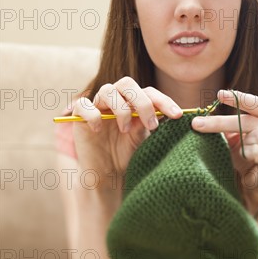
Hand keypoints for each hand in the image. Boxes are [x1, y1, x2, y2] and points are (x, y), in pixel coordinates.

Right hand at [71, 77, 182, 200]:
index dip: (163, 100)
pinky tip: (99, 130)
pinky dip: (93, 116)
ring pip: (107, 90)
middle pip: (127, 84)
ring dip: (120, 109)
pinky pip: (84, 105)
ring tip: (125, 130)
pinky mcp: (80, 117)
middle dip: (142, 102)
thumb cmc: (127, 155)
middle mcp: (115, 100)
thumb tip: (171, 112)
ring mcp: (97, 106)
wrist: (108, 174)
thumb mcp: (143, 138)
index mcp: (132, 102)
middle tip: (150, 124)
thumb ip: (151, 122)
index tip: (177, 115)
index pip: (148, 92)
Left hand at [191, 89, 257, 215]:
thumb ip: (232, 123)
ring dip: (241, 143)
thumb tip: (205, 110)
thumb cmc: (249, 163)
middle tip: (197, 124)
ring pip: (257, 133)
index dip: (239, 98)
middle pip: (249, 120)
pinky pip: (257, 151)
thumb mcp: (239, 139)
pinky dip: (247, 154)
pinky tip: (246, 160)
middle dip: (221, 122)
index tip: (219, 94)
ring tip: (241, 153)